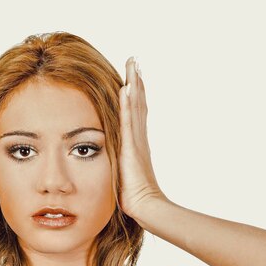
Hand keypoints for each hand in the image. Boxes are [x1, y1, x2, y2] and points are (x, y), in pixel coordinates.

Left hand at [117, 57, 165, 219]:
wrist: (146, 205)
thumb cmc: (135, 195)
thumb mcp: (125, 173)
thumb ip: (123, 163)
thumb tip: (119, 161)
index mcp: (136, 142)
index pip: (136, 111)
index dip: (136, 93)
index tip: (133, 76)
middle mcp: (139, 137)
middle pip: (139, 102)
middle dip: (137, 81)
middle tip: (135, 60)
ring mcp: (137, 140)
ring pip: (136, 106)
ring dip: (135, 85)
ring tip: (133, 65)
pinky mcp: (132, 147)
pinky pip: (129, 121)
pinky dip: (129, 104)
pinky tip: (127, 88)